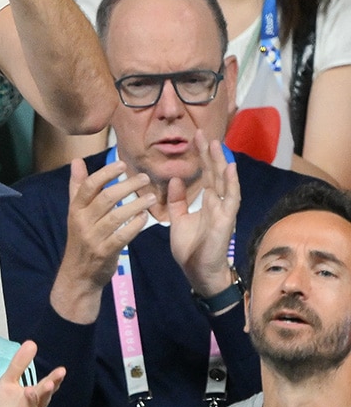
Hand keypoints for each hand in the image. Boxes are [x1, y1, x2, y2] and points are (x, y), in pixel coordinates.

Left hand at [0, 341, 65, 406]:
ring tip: (30, 390)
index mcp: (33, 397)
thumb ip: (20, 364)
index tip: (61, 370)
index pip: (45, 387)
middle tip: (51, 382)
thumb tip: (32, 343)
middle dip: (47, 391)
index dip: (54, 379)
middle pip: (42, 400)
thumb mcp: (9, 381)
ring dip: (33, 402)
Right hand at [49, 158, 155, 322]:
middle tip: (144, 178)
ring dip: (135, 205)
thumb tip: (76, 161)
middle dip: (126, 185)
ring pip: (116, 216)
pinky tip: (145, 217)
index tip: (123, 164)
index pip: (88, 186)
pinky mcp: (105, 251)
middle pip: (105, 198)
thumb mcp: (75, 213)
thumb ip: (77, 186)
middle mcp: (82, 221)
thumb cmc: (80, 239)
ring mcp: (93, 237)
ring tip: (151, 197)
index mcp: (75, 209)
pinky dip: (135, 225)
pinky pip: (122, 236)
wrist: (78, 274)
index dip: (106, 173)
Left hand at [168, 131, 240, 297]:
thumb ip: (177, 200)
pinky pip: (231, 200)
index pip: (205, 174)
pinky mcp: (226, 221)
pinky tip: (229, 169)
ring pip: (225, 182)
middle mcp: (217, 203)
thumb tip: (175, 178)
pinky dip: (231, 184)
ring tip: (217, 144)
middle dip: (210, 153)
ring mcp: (224, 211)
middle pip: (215, 173)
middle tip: (203, 133)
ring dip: (221, 163)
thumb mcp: (178, 220)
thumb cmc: (191, 249)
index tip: (195, 137)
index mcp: (206, 202)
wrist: (197, 273)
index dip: (201, 156)